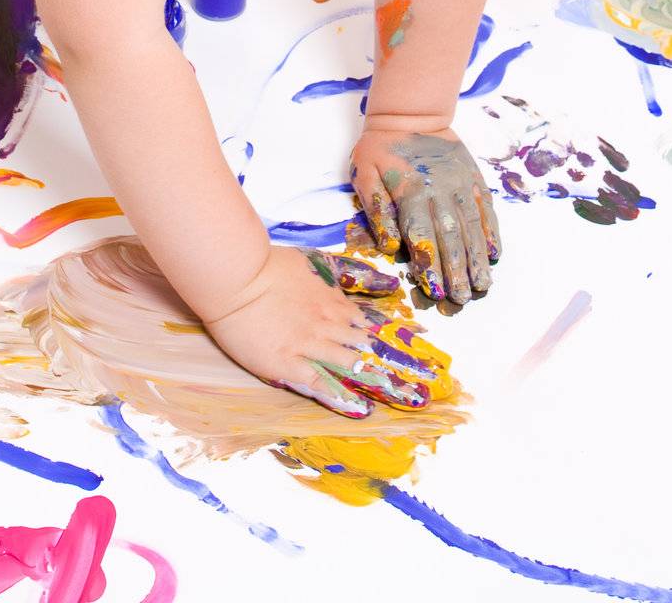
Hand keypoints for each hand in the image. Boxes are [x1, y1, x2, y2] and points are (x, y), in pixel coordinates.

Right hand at [202, 244, 436, 417]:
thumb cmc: (275, 266)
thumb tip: (390, 285)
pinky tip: (362, 409)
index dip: (406, 341)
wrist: (237, 274)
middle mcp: (331, 327)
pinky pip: (320, 384)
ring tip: (414, 400)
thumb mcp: (322, 263)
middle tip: (434, 384)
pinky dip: (342, 398)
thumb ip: (356, 275)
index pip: (380, 327)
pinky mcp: (288, 364)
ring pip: (356, 368)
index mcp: (339, 306)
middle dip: (407, 368)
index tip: (431, 352)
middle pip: (376, 350)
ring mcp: (310, 346)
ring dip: (387, 384)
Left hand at [349, 126, 501, 303]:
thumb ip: (376, 209)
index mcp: (411, 191)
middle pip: (451, 237)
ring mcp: (460, 183)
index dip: (430, 266)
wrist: (410, 114)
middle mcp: (440, 189)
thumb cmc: (381, 148)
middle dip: (457, 271)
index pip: (422, 236)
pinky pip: (485, 208)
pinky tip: (494, 255)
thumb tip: (392, 245)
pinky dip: (490, 232)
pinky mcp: (472, 178)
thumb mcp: (365, 173)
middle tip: (462, 299)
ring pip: (471, 226)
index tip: (435, 292)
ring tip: (482, 286)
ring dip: (477, 259)